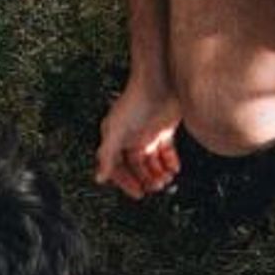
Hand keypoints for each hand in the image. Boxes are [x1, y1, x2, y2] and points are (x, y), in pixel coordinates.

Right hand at [96, 77, 180, 199]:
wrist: (160, 81)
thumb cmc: (135, 100)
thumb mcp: (115, 130)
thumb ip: (107, 155)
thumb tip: (99, 177)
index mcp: (116, 138)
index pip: (118, 167)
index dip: (126, 182)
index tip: (138, 194)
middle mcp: (130, 137)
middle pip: (137, 167)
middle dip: (146, 179)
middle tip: (155, 187)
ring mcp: (147, 133)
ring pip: (153, 161)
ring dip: (159, 172)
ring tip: (166, 180)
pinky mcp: (164, 129)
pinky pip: (167, 151)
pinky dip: (171, 161)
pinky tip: (174, 168)